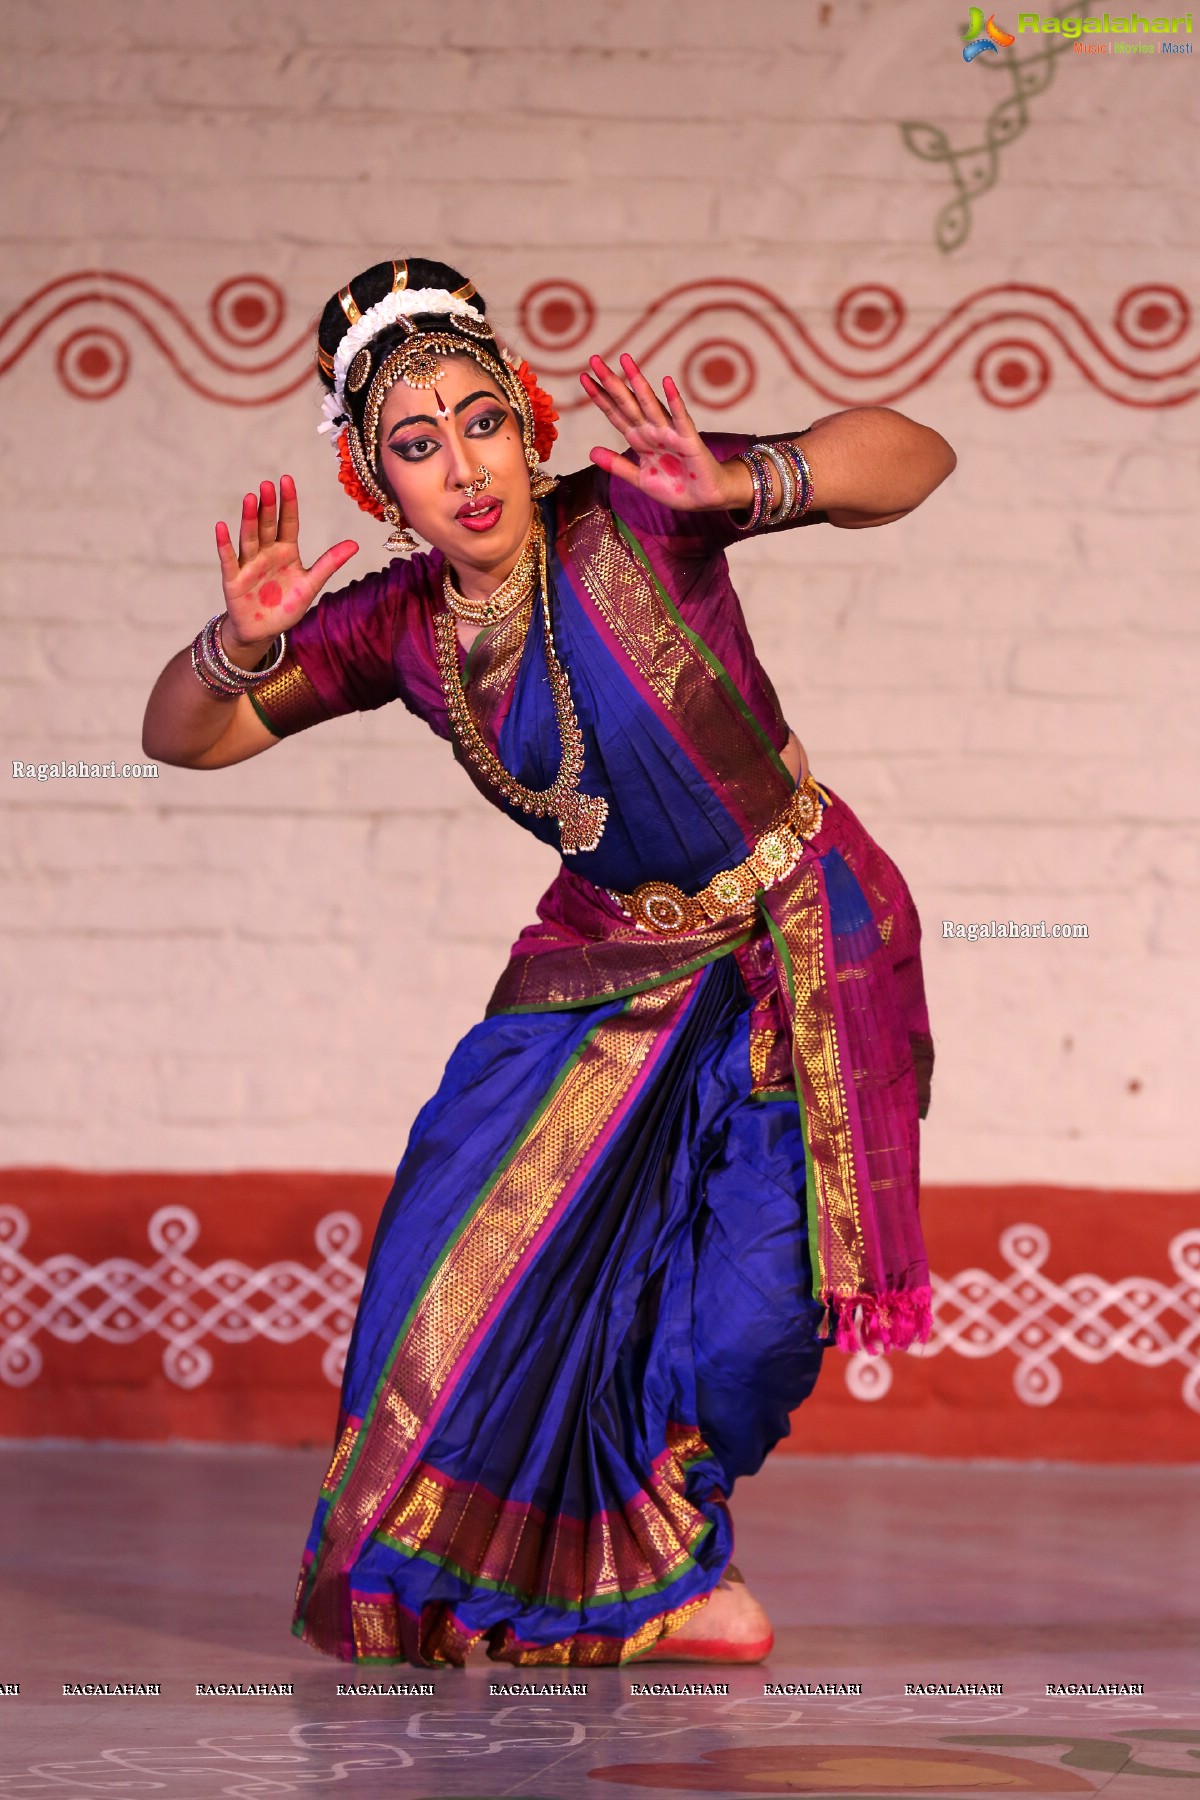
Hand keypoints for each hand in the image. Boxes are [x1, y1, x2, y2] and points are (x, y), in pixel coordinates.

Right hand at [215, 475, 357, 650]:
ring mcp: (249, 564)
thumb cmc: (286, 606)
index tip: (287, 480)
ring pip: (249, 538)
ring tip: (250, 499)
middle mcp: (266, 553)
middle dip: (268, 506)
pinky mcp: (234, 579)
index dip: (288, 503)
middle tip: (268, 485)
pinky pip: (229, 559)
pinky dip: (224, 544)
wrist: (263, 631)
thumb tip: (355, 543)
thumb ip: (329, 563)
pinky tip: (221, 527)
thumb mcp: (310, 585)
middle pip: (268, 526)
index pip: (288, 522)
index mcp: (286, 551)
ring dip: (249, 519)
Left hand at [581, 353, 736, 512]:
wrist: (703, 499)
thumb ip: (617, 466)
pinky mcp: (689, 440)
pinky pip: (681, 418)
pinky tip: (667, 383)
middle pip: (627, 403)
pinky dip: (674, 401)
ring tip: (625, 360)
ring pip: (650, 404)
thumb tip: (591, 452)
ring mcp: (670, 433)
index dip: (599, 397)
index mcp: (639, 439)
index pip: (615, 413)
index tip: (583, 378)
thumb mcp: (640, 479)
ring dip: (637, 382)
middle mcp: (651, 431)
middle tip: (594, 359)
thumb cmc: (675, 487)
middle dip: (611, 382)